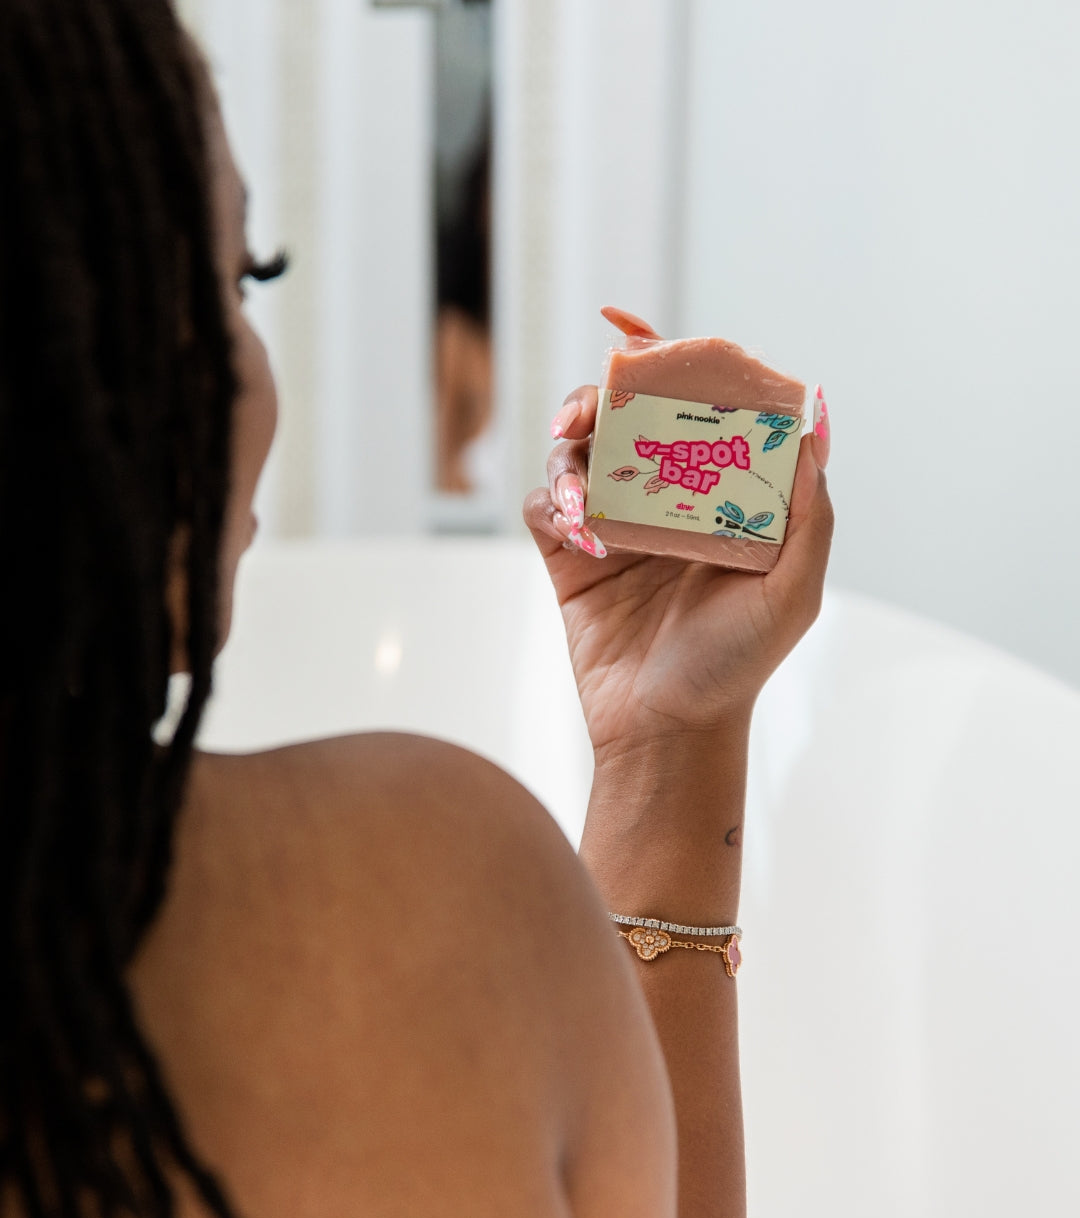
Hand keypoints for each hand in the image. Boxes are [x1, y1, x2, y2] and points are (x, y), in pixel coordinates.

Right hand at [523, 385, 833, 759]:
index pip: (694, 414)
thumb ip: (808, 513)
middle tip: (589, 409)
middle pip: (624, 421)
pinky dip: (549, 503)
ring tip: (578, 484)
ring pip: (577, 456)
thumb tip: (813, 426)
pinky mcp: (569, 559)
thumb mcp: (792, 592)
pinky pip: (544, 507)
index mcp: (717, 499)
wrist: (665, 732)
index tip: (643, 336)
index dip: (670, 366)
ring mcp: (613, 529)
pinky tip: (573, 528)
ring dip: (569, 454)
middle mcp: (664, 504)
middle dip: (600, 399)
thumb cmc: (736, 666)